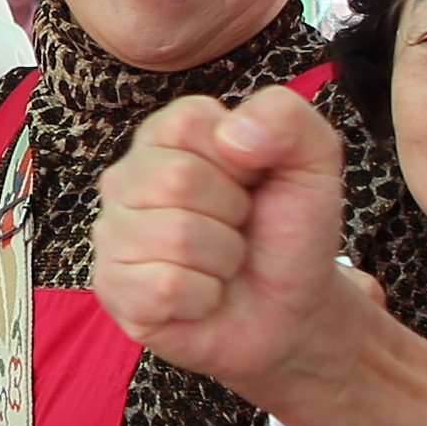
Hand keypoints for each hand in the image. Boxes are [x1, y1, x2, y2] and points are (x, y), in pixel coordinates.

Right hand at [93, 84, 360, 402]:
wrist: (292, 309)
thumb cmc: (289, 230)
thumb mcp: (312, 160)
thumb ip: (285, 116)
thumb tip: (231, 135)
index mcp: (167, 135)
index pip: (188, 122)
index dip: (239, 159)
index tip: (251, 181)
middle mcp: (128, 179)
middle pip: (177, 179)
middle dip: (232, 212)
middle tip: (239, 227)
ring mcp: (114, 235)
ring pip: (176, 236)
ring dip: (223, 257)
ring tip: (223, 262)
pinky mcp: (115, 290)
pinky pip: (165, 286)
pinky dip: (205, 296)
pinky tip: (204, 296)